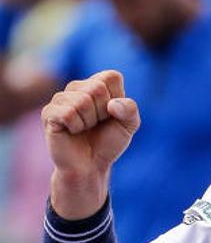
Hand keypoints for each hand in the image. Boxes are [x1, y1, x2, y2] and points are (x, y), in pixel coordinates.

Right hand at [40, 70, 139, 218]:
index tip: (112, 114)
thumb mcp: (129, 125)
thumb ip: (131, 109)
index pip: (111, 77)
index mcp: (98, 83)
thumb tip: (112, 104)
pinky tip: (73, 131)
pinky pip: (68, 113)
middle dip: (103, 112)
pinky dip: (76, 126)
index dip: (117, 99)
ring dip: (89, 121)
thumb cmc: (109, 142)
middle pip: (97, 88)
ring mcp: (60, 98)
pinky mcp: (48, 113)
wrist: (91, 165)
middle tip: (97, 124)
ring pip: (82, 101)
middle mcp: (77, 86)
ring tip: (85, 128)